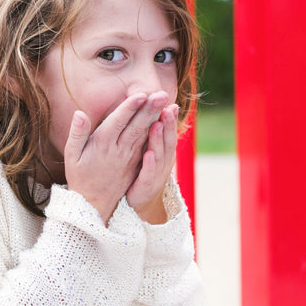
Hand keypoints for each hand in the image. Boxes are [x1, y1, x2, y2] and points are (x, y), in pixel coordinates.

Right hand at [63, 92, 170, 223]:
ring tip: (164, 101)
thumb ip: (77, 134)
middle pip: (136, 126)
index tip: (141, 94)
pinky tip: (162, 119)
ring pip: (144, 134)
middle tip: (161, 94)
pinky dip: (155, 131)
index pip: (118, 122)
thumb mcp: (71, 156)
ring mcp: (129, 158)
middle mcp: (119, 150)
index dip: (130, 108)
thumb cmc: (79, 177)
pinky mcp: (135, 164)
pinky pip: (147, 145)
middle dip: (149, 109)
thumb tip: (79, 113)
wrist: (93, 205)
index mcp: (102, 145)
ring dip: (155, 117)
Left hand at [126, 103, 177, 223]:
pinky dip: (149, 165)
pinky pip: (148, 175)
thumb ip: (150, 134)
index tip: (169, 102)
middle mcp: (163, 162)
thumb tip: (153, 112)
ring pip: (159, 155)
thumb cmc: (141, 173)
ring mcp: (156, 175)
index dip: (169, 118)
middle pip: (167, 140)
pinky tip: (147, 155)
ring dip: (158, 140)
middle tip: (166, 108)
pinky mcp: (145, 187)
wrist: (136, 203)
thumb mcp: (147, 152)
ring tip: (157, 125)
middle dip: (167, 124)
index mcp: (163, 151)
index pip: (167, 132)